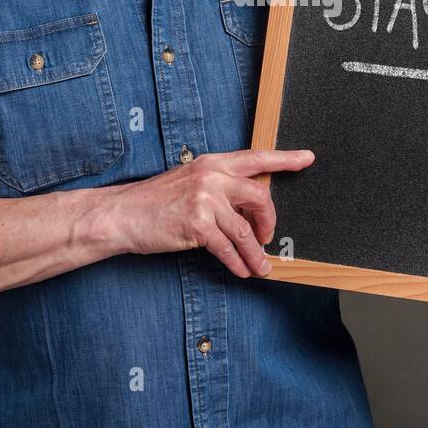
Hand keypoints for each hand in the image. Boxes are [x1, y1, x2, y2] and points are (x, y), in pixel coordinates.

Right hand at [93, 148, 313, 277]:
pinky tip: (242, 270)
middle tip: (268, 236)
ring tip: (262, 267)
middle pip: (260, 195)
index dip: (284, 159)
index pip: (255, 157)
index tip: (306, 159)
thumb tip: (248, 206)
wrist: (121, 214)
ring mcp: (204, 199)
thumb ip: (219, 187)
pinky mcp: (197, 224)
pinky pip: (228, 248)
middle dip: (269, 221)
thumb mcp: (189, 182)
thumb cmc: (154, 202)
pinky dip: (238, 262)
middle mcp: (210, 176)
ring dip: (256, 253)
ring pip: (245, 230)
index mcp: (211, 162)